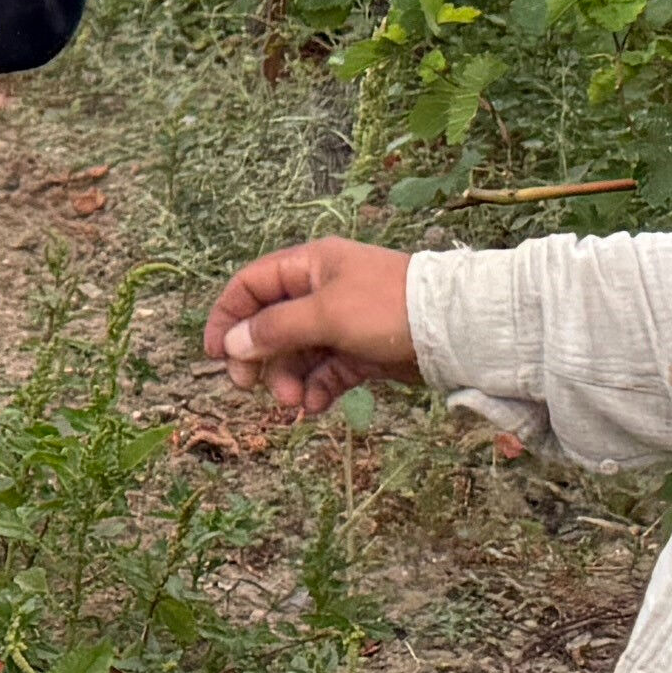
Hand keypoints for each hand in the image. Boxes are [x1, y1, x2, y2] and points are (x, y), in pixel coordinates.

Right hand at [205, 237, 417, 415]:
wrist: (456, 330)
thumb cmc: (387, 307)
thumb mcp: (326, 313)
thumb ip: (275, 329)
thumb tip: (232, 344)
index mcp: (310, 266)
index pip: (252, 285)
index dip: (228, 316)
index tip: (215, 353)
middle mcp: (322, 292)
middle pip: (270, 325)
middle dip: (258, 358)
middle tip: (249, 387)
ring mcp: (341, 323)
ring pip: (297, 354)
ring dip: (288, 380)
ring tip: (293, 403)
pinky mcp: (360, 352)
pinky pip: (326, 372)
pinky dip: (317, 389)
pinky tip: (316, 406)